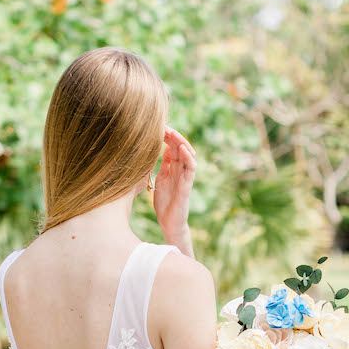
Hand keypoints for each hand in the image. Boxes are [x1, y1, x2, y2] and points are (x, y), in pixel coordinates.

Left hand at [153, 126, 196, 250]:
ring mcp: (185, 177)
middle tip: (164, 125)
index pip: (171, 147)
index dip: (166, 136)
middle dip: (173, 136)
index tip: (156, 127)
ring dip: (181, 143)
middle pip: (179, 147)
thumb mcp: (159, 180)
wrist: (168, 222)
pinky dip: (188, 158)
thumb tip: (160, 150)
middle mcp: (180, 170)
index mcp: (172, 168)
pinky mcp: (187, 186)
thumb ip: (162, 166)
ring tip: (173, 133)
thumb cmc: (164, 203)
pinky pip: (191, 169)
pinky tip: (181, 149)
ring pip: (188, 155)